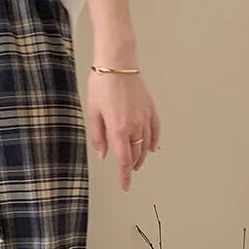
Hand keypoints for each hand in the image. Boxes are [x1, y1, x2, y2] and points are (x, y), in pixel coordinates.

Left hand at [87, 70, 159, 190]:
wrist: (117, 62)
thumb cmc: (102, 83)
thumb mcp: (93, 112)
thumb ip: (99, 136)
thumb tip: (103, 154)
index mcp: (118, 128)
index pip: (123, 160)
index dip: (124, 176)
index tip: (125, 186)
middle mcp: (134, 125)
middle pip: (135, 154)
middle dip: (131, 166)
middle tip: (126, 173)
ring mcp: (144, 117)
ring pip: (146, 145)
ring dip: (141, 157)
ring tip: (136, 163)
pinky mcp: (150, 108)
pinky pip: (155, 130)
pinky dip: (154, 141)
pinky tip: (151, 147)